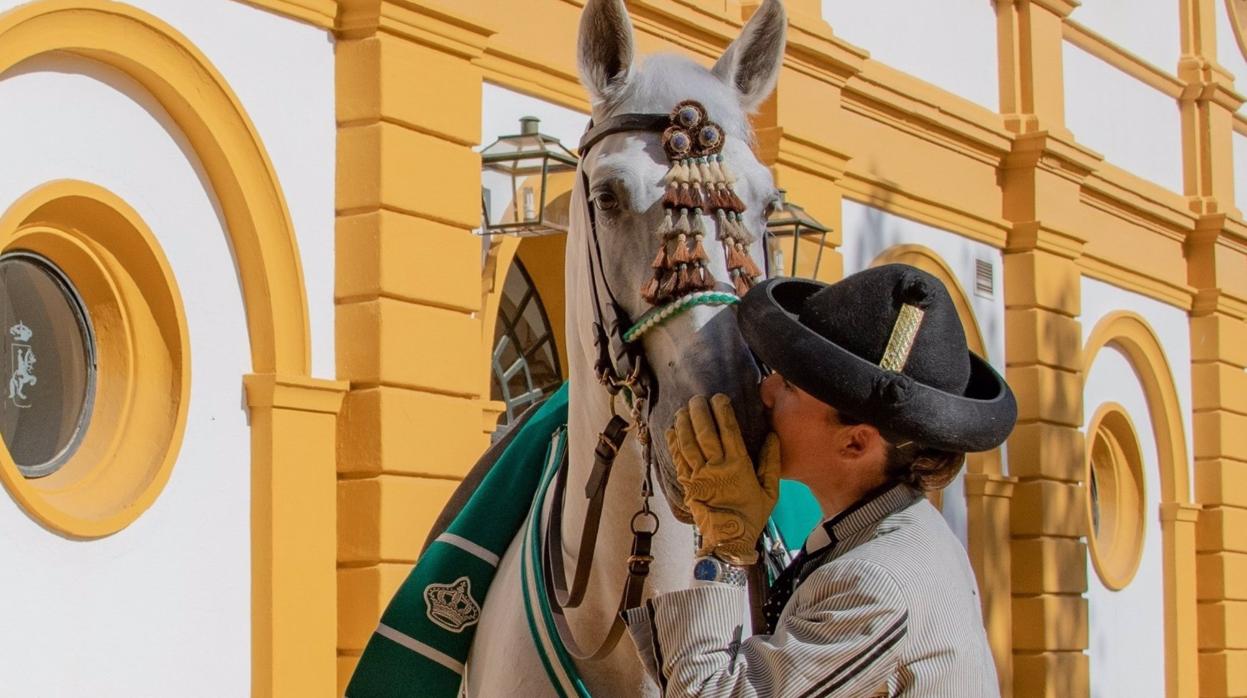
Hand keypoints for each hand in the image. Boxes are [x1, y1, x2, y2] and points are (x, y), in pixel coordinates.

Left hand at [665, 394, 780, 565]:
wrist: (729, 542)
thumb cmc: (752, 516)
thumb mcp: (770, 492)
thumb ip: (771, 463)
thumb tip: (772, 436)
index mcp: (738, 467)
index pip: (728, 431)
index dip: (722, 411)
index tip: (719, 397)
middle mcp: (716, 468)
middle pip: (704, 433)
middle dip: (699, 412)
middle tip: (697, 398)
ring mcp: (699, 476)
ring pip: (687, 443)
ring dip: (683, 423)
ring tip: (683, 409)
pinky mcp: (687, 485)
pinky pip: (677, 459)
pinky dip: (673, 442)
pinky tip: (671, 430)